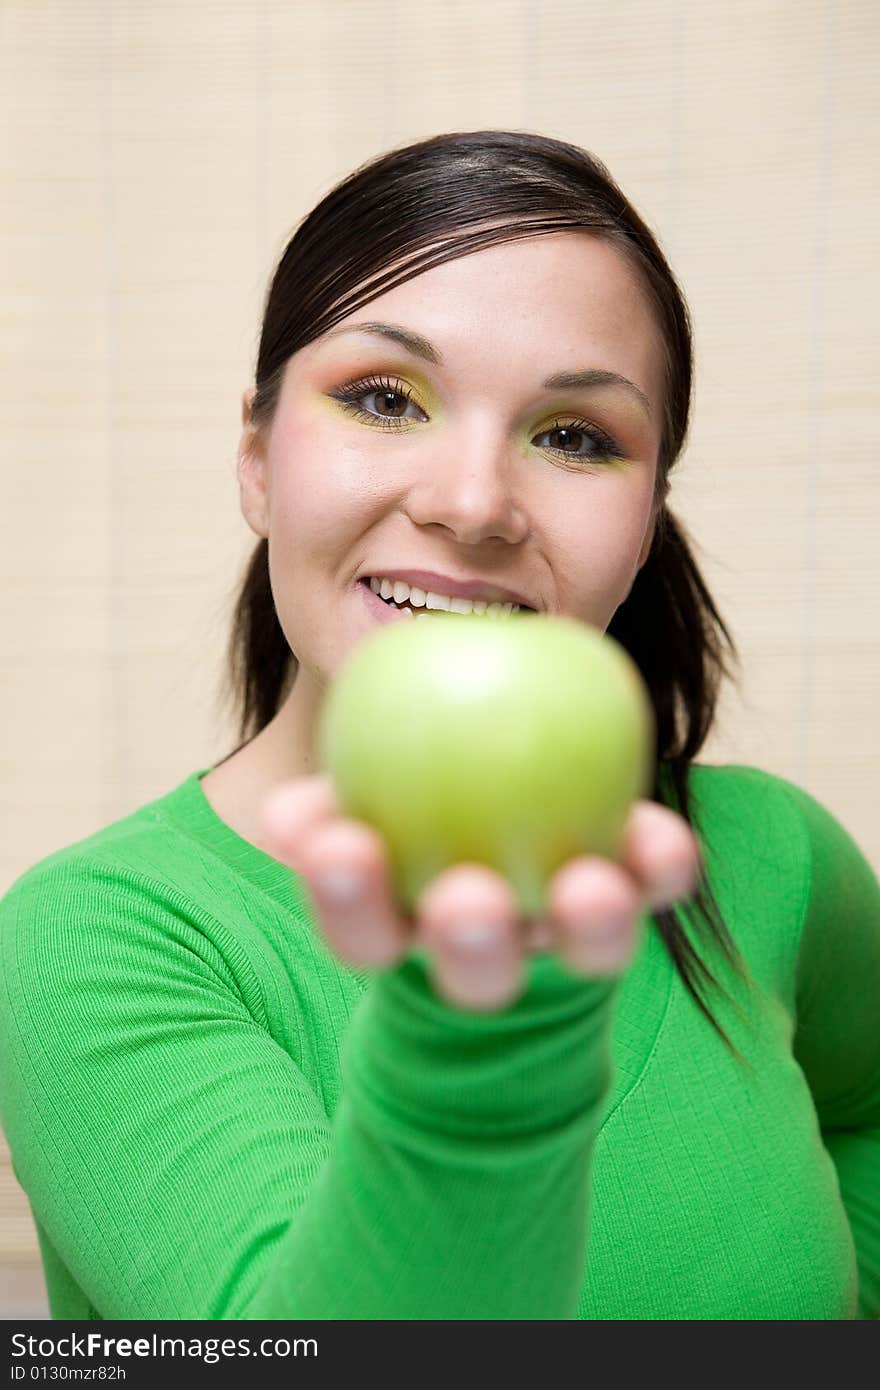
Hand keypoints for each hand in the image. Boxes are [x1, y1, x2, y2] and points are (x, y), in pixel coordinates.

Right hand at [259, 774, 701, 1012]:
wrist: (511, 851)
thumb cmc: (413, 833)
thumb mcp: (359, 819)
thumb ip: (326, 818)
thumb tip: (286, 813)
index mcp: (409, 937)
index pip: (367, 935)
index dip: (349, 901)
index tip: (339, 846)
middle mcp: (493, 956)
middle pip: (481, 973)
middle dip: (471, 942)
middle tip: (465, 898)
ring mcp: (567, 938)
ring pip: (585, 949)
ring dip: (591, 922)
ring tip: (591, 884)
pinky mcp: (639, 901)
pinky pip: (657, 885)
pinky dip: (661, 864)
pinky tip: (658, 831)